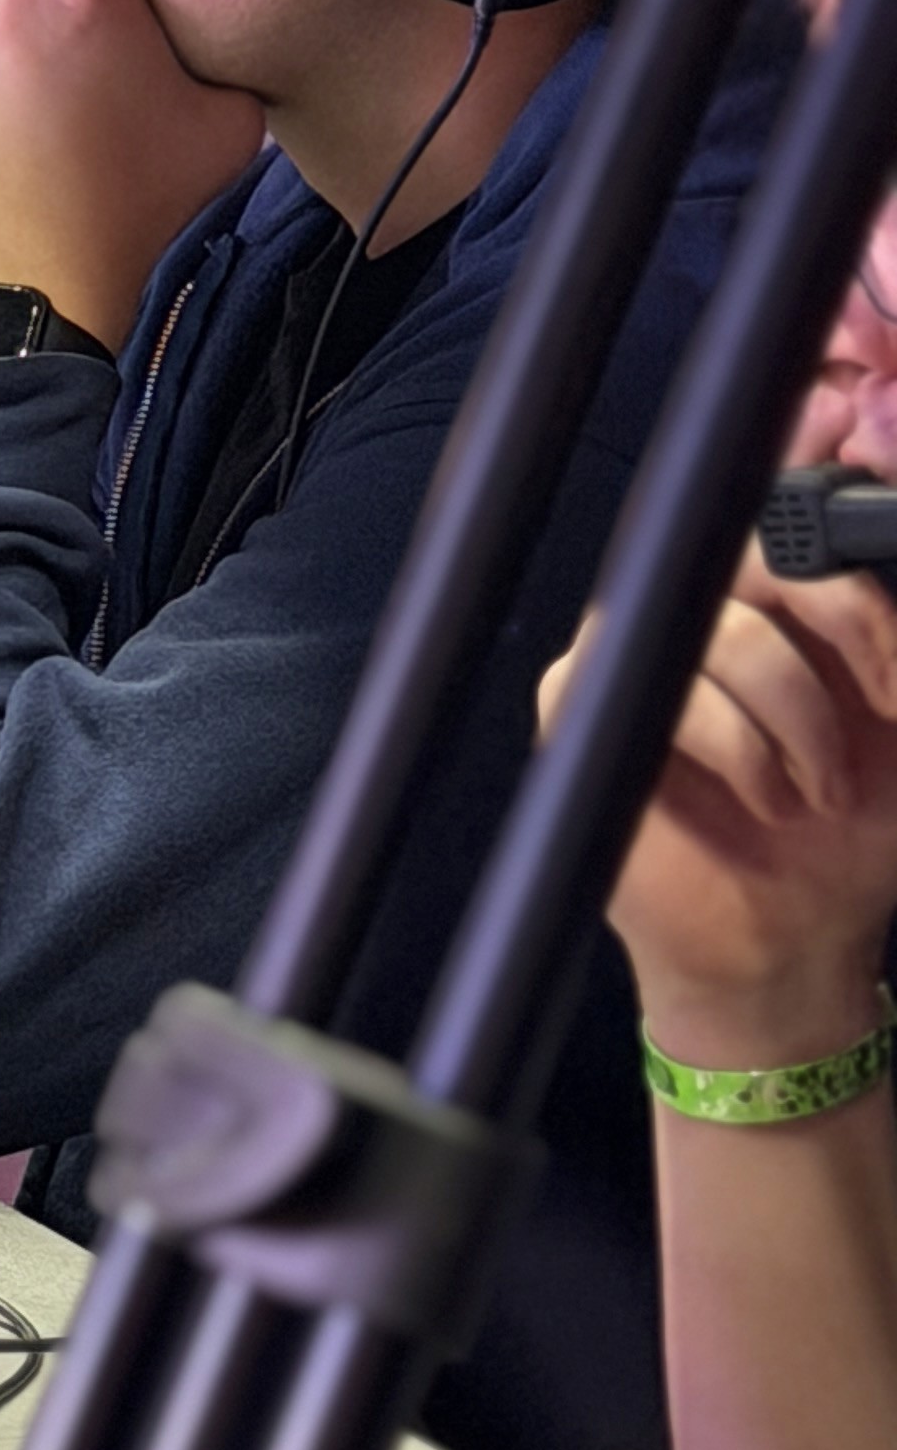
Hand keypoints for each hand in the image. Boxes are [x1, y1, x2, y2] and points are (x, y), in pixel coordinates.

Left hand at [0, 0, 264, 346]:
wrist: (45, 283)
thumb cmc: (144, 199)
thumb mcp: (228, 127)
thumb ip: (220, 61)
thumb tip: (224, 42)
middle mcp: (13, 8)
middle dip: (64, 36)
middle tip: (94, 102)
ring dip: (20, 81)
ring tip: (51, 147)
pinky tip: (11, 166)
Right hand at [588, 551, 896, 1065]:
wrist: (792, 939)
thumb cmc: (854, 831)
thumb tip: (888, 524)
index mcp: (779, 594)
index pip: (798, 511)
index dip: (847, 544)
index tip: (894, 634)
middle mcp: (699, 603)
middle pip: (761, 545)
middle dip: (847, 620)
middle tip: (887, 702)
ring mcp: (635, 646)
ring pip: (727, 629)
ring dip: (804, 720)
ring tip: (824, 789)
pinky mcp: (584, 703)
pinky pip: (671, 691)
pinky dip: (743, 750)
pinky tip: (769, 799)